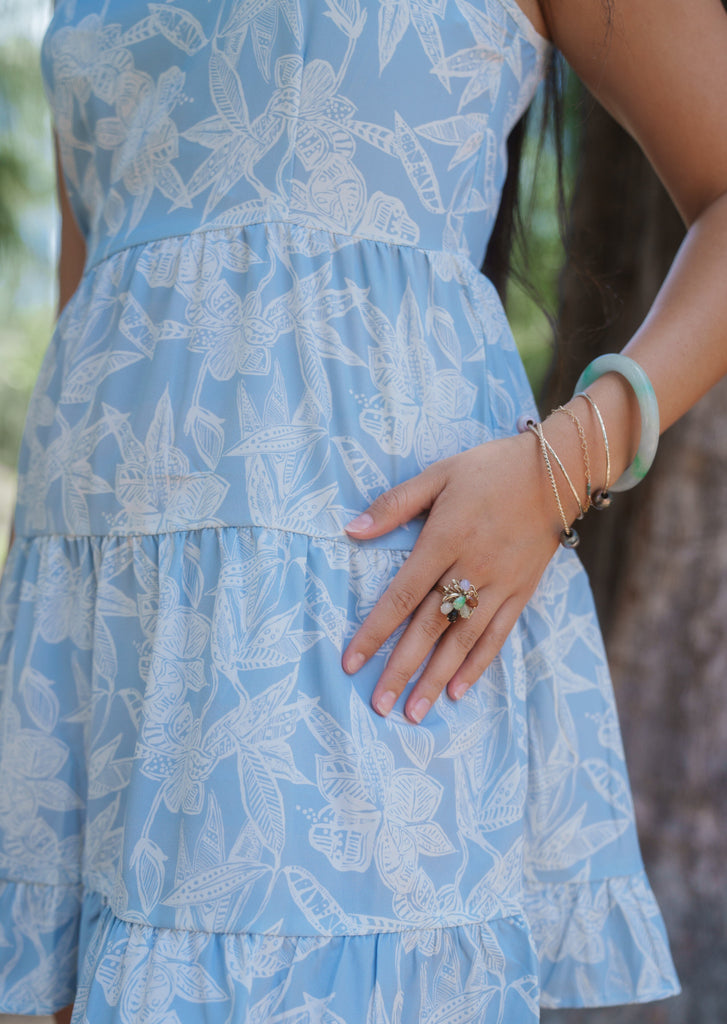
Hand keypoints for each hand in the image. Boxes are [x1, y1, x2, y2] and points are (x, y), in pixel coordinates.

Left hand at [341, 430, 565, 723]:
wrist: (558, 471)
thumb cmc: (491, 469)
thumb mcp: (439, 474)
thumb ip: (395, 505)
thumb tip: (351, 530)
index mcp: (444, 540)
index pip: (401, 596)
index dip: (375, 631)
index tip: (351, 662)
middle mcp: (471, 569)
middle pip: (429, 628)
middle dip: (401, 669)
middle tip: (379, 705)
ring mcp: (499, 585)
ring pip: (463, 641)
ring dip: (436, 679)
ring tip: (414, 712)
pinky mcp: (521, 593)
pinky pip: (497, 636)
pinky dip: (477, 665)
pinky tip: (458, 691)